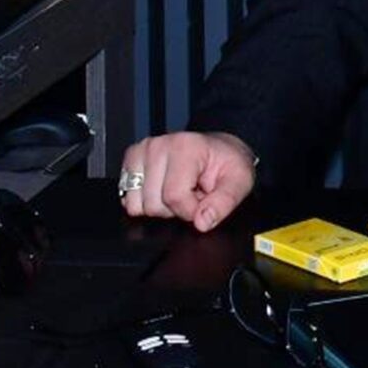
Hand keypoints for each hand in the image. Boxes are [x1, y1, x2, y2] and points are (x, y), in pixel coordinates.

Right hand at [117, 130, 257, 232]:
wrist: (218, 148)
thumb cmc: (227, 162)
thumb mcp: (239, 181)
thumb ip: (224, 202)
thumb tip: (202, 222)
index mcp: (185, 146)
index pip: (174, 197)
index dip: (191, 210)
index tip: (203, 201)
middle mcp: (158, 145)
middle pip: (153, 204)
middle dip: (175, 208)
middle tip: (193, 193)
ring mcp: (141, 152)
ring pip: (136, 205)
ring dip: (160, 206)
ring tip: (179, 191)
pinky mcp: (131, 161)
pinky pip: (127, 200)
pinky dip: (146, 201)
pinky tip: (164, 189)